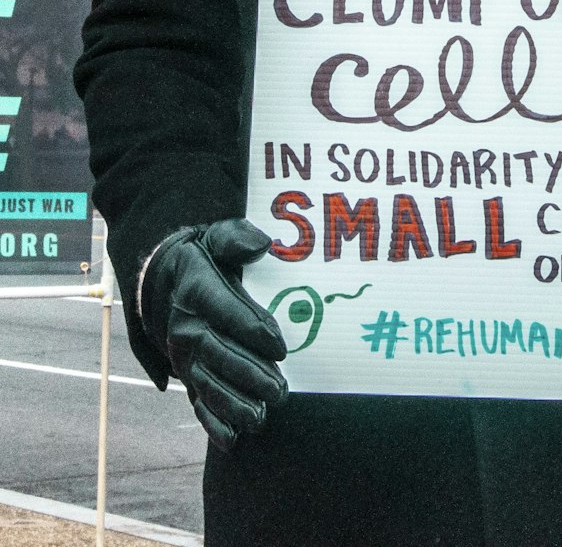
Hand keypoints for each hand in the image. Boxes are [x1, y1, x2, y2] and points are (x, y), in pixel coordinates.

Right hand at [140, 217, 287, 452]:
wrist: (166, 279)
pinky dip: (213, 423)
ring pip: (207, 383)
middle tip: (280, 390)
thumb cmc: (205, 257)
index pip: (227, 311)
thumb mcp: (217, 237)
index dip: (253, 329)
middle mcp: (186, 326)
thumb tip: (261, 245)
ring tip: (261, 418)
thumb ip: (237, 238)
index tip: (281, 346)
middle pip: (218, 353)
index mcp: (197, 290)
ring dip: (233, 404)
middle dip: (249, 374)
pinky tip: (232, 440)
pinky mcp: (186, 375)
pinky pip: (197, 402)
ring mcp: (183, 355)